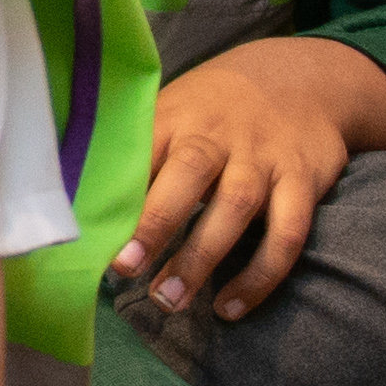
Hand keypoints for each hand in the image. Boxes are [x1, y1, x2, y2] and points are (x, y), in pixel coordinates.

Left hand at [116, 42, 378, 321]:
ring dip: (201, 258)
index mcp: (177, 115)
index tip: (89, 231)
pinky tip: (230, 307)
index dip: (118, 190)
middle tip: (125, 269)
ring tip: (169, 301)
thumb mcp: (176, 109)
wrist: (302, 78)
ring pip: (235, 206)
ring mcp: (263, 158)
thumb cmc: (214, 108)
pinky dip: (261, 274)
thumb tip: (82, 205)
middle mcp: (220, 134)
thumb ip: (140, 150)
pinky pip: (287, 232)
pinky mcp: (303, 181)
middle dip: (156, 223)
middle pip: (188, 174)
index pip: (143, 149)